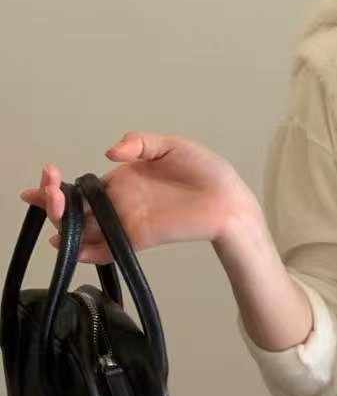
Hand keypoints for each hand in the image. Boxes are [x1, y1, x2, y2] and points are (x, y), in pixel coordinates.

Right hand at [19, 132, 256, 265]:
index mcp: (123, 180)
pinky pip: (109, 250)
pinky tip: (71, 249)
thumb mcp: (172, 145)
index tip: (47, 174)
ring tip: (54, 212)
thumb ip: (140, 143)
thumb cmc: (207, 173)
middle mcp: (120, 203)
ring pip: (85, 230)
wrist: (230, 201)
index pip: (82, 186)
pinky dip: (88, 252)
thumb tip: (111, 152)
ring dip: (63, 224)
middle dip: (52, 202)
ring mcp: (128, 222)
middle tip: (46, 191)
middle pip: (76, 209)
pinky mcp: (140, 239)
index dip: (58, 184)